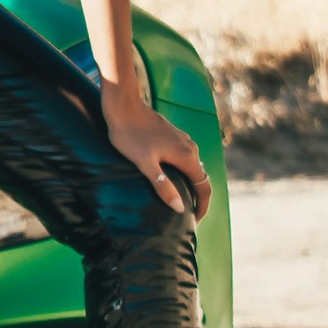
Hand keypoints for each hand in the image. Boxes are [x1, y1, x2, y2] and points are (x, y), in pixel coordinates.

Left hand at [100, 83, 210, 219]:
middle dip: (197, 198)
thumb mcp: (144, 164)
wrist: (123, 105)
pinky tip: (169, 177)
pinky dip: (182, 172)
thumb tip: (180, 208)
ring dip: (190, 184)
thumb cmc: (130, 135)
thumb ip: (162, 186)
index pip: (204, 187)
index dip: (203, 207)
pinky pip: (184, 158)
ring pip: (192, 167)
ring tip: (179, 200)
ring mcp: (182, 140)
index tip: (196, 222)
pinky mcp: (172, 135)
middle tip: (187, 217)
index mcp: (186, 156)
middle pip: (200, 178)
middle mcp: (190, 147)